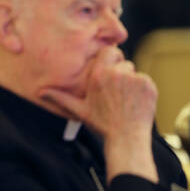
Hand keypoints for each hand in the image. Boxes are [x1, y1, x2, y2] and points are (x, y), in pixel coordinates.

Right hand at [39, 47, 157, 182]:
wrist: (126, 138)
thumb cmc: (103, 125)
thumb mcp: (79, 109)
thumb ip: (60, 97)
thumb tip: (41, 93)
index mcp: (98, 76)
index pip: (109, 51)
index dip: (111, 58)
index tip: (110, 67)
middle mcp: (116, 74)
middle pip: (122, 62)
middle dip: (121, 73)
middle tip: (117, 92)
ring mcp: (134, 79)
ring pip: (134, 72)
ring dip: (131, 82)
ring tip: (125, 99)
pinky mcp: (148, 85)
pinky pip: (145, 80)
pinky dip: (143, 89)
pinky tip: (135, 102)